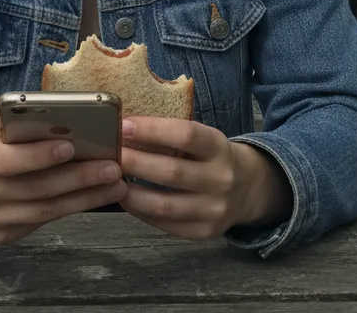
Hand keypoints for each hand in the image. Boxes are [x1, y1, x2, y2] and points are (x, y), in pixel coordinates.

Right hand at [0, 109, 127, 245]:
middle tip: (112, 168)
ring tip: (115, 185)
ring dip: (84, 199)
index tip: (71, 146)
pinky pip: (39, 224)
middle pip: (34, 189)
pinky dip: (69, 210)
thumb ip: (22, 120)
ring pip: (43, 212)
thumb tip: (69, 118)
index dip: (38, 156)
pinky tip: (93, 198)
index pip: (7, 160)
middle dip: (78, 179)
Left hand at [117, 117, 292, 241]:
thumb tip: (126, 126)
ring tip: (110, 179)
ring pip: (164, 205)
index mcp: (219, 147)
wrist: (247, 188)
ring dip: (131, 192)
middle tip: (109, 153)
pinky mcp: (204, 231)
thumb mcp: (204, 138)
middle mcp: (220, 179)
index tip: (124, 125)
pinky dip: (140, 212)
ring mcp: (214, 209)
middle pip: (171, 172)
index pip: (185, 135)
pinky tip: (125, 198)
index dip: (152, 130)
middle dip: (134, 162)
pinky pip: (166, 224)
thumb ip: (173, 133)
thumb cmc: (211, 156)